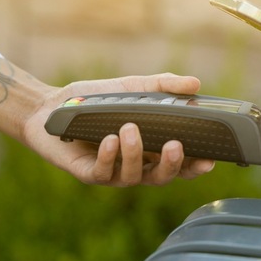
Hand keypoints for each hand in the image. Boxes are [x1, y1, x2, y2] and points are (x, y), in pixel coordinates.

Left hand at [0, 59, 215, 186]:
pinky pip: (103, 173)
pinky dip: (109, 157)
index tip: (209, 161)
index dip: (194, 167)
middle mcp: (134, 165)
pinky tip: (109, 139)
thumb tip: (196, 83)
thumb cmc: (94, 101)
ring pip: (132, 177)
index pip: (178, 165)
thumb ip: (163, 86)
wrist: (51, 107)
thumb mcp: (132, 88)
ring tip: (130, 128)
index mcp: (150, 149)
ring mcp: (112, 172)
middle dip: (171, 166)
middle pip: (161, 178)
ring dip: (135, 154)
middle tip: (175, 146)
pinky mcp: (88, 174)